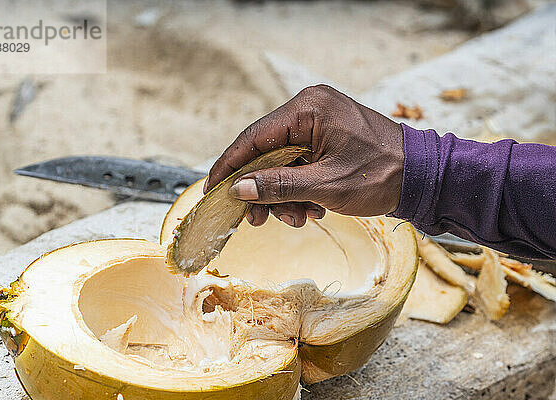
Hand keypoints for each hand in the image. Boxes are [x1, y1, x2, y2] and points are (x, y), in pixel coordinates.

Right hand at [205, 85, 403, 227]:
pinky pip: (300, 164)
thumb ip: (277, 185)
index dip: (229, 166)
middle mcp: (310, 109)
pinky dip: (300, 189)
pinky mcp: (327, 138)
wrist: (423, 178)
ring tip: (299, 218)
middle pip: (266, 153)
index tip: (212, 189)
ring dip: (284, 195)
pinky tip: (313, 209)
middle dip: (263, 190)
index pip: (253, 138)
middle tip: (258, 220)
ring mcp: (320, 123)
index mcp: (308, 109)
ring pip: (282, 163)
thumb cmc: (382, 175)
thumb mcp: (324, 185)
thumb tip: (238, 189)